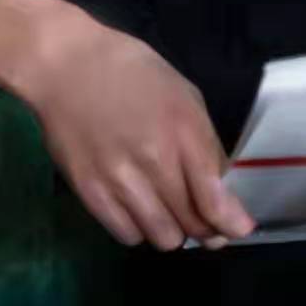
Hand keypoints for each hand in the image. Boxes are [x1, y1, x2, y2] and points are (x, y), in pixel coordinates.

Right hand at [24, 14, 256, 252]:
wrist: (66, 66)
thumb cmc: (131, 71)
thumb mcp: (182, 93)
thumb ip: (204, 142)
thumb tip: (219, 188)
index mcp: (183, 130)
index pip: (214, 200)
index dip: (232, 223)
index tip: (238, 228)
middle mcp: (154, 162)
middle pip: (192, 225)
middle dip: (206, 228)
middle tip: (204, 219)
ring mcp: (119, 181)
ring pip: (162, 238)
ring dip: (173, 230)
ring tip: (168, 210)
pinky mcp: (90, 193)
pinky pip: (127, 235)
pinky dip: (139, 229)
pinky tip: (138, 207)